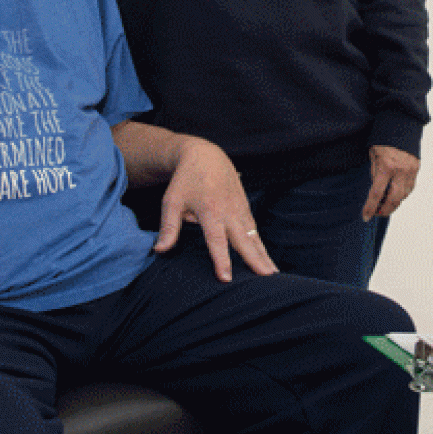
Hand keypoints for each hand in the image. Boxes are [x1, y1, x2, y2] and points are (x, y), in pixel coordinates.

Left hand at [154, 136, 277, 280]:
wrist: (206, 155)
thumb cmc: (186, 180)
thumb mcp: (172, 201)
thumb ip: (168, 228)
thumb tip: (159, 250)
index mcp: (209, 211)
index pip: (216, 240)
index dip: (221, 260)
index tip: (226, 278)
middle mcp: (229, 211)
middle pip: (244, 240)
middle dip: (256, 260)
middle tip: (267, 277)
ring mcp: (240, 209)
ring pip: (254, 237)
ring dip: (264, 255)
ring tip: (273, 273)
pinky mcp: (245, 208)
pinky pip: (255, 230)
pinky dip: (262, 245)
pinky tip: (267, 259)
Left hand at [363, 145, 418, 219]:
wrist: (401, 124)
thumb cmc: (383, 138)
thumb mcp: (373, 155)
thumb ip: (375, 173)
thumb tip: (377, 190)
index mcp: (386, 166)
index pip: (377, 193)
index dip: (370, 207)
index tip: (365, 216)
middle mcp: (400, 170)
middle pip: (394, 199)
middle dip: (385, 210)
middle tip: (377, 213)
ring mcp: (411, 170)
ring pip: (404, 195)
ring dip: (394, 203)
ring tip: (385, 204)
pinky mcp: (416, 168)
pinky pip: (410, 187)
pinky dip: (402, 194)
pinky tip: (395, 194)